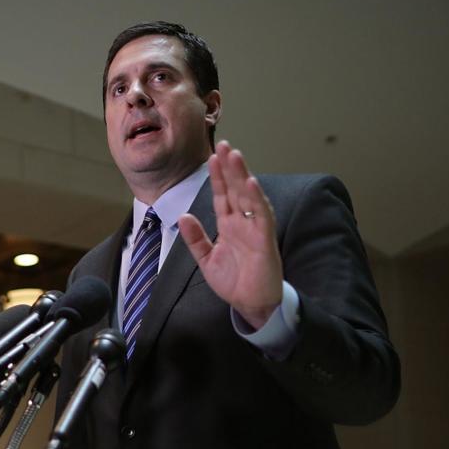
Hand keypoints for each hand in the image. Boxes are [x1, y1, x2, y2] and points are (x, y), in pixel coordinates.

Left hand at [178, 140, 283, 329]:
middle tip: (223, 144)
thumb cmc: (234, 281)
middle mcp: (243, 222)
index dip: (217, 176)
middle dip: (229, 167)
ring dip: (241, 176)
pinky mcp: (265, 240)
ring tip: (235, 155)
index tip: (213, 155)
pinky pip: (261, 216)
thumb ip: (195, 238)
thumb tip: (183, 216)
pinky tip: (250, 183)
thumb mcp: (206, 259)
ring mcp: (255, 229)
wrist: (250, 304)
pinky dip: (256, 199)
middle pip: (235, 189)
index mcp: (229, 225)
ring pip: (248, 196)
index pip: (222, 195)